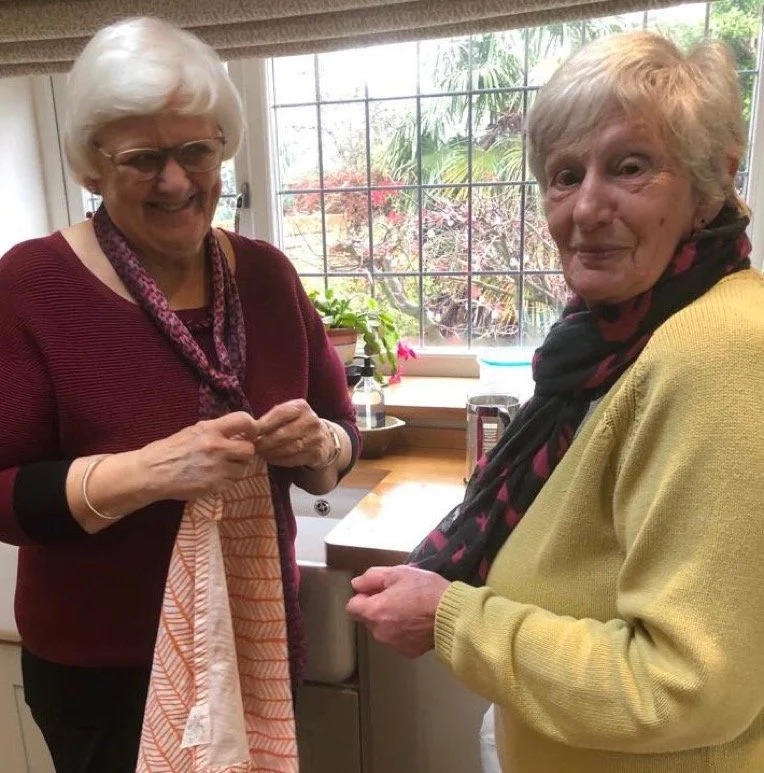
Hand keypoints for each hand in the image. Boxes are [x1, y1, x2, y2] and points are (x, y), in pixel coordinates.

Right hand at [137, 411, 257, 500]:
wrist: (151, 473)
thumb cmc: (170, 450)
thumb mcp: (193, 432)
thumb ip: (216, 431)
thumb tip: (238, 432)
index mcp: (210, 430)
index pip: (243, 420)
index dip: (252, 427)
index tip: (250, 433)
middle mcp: (216, 447)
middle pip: (249, 450)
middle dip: (244, 453)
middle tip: (234, 455)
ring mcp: (216, 469)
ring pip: (242, 469)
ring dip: (235, 468)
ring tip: (220, 467)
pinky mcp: (214, 486)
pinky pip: (231, 483)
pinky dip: (226, 481)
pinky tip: (212, 478)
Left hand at [253, 399, 332, 468]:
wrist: (323, 438)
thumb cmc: (297, 424)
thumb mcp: (288, 414)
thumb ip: (272, 418)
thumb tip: (249, 429)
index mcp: (301, 407)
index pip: (279, 414)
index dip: (263, 424)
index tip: (250, 433)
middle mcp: (311, 421)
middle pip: (283, 434)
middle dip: (265, 442)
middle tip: (252, 447)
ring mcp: (316, 438)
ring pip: (288, 448)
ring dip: (270, 453)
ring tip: (260, 453)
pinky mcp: (317, 454)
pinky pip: (294, 459)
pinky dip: (279, 460)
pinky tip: (271, 459)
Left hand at [345, 565, 449, 657]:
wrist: (452, 615)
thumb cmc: (425, 590)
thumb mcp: (398, 573)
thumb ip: (371, 577)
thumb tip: (356, 584)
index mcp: (374, 611)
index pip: (352, 607)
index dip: (363, 596)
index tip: (378, 590)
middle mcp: (379, 632)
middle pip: (367, 618)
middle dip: (377, 607)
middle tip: (398, 595)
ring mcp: (393, 644)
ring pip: (382, 629)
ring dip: (390, 619)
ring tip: (411, 607)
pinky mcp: (407, 652)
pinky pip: (397, 639)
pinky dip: (403, 631)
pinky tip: (418, 621)